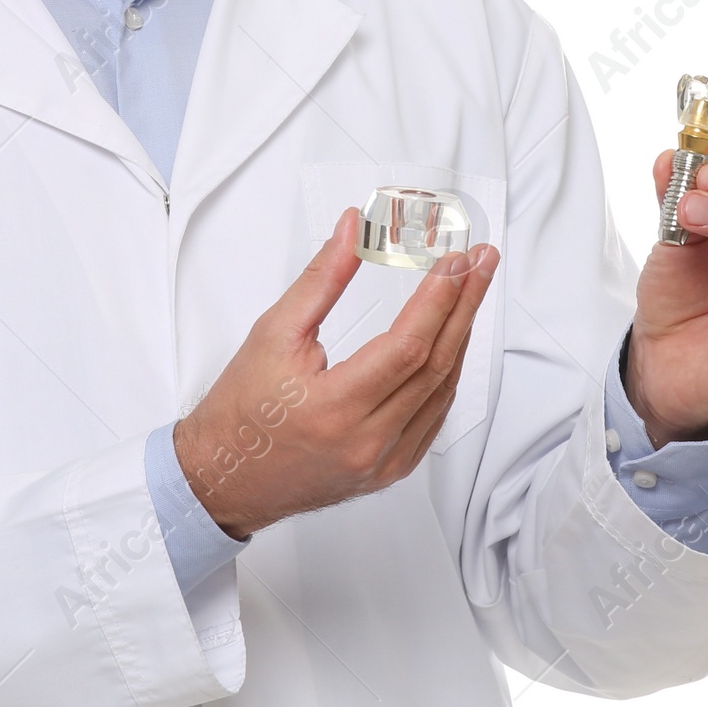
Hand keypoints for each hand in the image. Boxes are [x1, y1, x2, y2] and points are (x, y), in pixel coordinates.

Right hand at [172, 208, 497, 539]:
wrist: (226, 476)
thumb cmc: (242, 409)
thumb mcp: (273, 332)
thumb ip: (321, 279)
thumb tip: (353, 230)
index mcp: (335, 409)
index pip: (407, 347)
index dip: (437, 299)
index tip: (456, 261)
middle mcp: (368, 443)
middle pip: (435, 365)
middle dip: (464, 306)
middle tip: (481, 263)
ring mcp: (385, 462)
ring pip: (442, 392)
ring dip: (460, 337)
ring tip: (471, 292)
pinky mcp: (391, 470)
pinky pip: (433, 417)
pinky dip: (446, 375)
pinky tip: (451, 342)